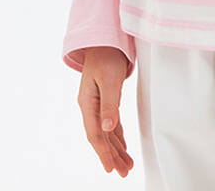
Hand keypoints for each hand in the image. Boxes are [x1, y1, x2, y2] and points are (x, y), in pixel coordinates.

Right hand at [77, 46, 134, 177]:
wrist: (104, 41)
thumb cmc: (106, 57)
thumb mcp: (110, 80)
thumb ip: (110, 104)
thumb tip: (108, 128)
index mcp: (87, 103)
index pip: (95, 134)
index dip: (103, 152)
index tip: (111, 168)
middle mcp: (90, 107)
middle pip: (101, 137)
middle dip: (112, 156)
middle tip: (124, 172)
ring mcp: (97, 105)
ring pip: (106, 133)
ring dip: (116, 149)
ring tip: (127, 165)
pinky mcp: (105, 101)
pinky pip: (111, 124)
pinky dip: (117, 137)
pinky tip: (122, 147)